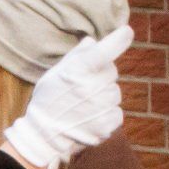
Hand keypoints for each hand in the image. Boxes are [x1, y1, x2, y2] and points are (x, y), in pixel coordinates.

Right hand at [0, 25, 134, 168]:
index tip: (126, 32)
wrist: (43, 136)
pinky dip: (107, 114)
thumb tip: (93, 42)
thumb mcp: (54, 74)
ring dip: (104, 96)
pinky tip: (90, 118)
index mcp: (78, 70)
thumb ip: (75, 56)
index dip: (119, 39)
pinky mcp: (107, 124)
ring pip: (114, 92)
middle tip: (82, 88)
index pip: (104, 51)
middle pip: (111, 72)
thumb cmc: (47, 101)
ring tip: (84, 106)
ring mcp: (101, 106)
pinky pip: (116, 112)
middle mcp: (91, 86)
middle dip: (101, 77)